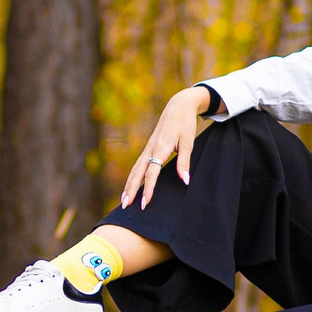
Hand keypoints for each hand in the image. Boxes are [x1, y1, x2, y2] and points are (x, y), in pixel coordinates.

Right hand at [119, 85, 217, 209]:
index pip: (152, 173)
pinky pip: (138, 166)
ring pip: (135, 170)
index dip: (148, 189)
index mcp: (160, 147)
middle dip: (130, 190)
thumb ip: (184, 162)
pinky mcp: (149, 148)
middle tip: (125, 206)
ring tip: (123, 200)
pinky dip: (132, 177)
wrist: (178, 106)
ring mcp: (148, 148)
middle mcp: (150, 149)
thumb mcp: (188, 142)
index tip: (145, 203)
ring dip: (128, 185)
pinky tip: (130, 186)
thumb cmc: (185, 123)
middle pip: (137, 173)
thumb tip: (185, 181)